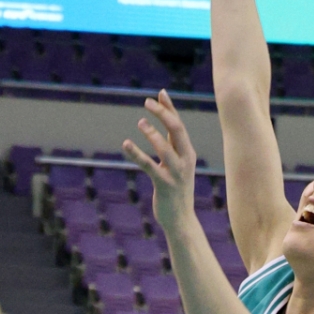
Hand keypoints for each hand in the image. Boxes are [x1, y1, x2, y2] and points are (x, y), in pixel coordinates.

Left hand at [123, 92, 197, 234]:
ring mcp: (176, 173)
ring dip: (152, 133)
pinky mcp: (164, 185)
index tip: (160, 93)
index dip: (170, 108)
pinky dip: (136, 153)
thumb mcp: (178, 165)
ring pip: (165, 147)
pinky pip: (149, 166)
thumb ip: (173, 146)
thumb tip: (165, 123)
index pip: (179, 125)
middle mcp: (185, 161)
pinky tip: (125, 144)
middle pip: (177, 130)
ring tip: (140, 122)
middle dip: (163, 114)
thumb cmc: (176, 190)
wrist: (181, 220)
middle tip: (147, 101)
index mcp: (188, 154)